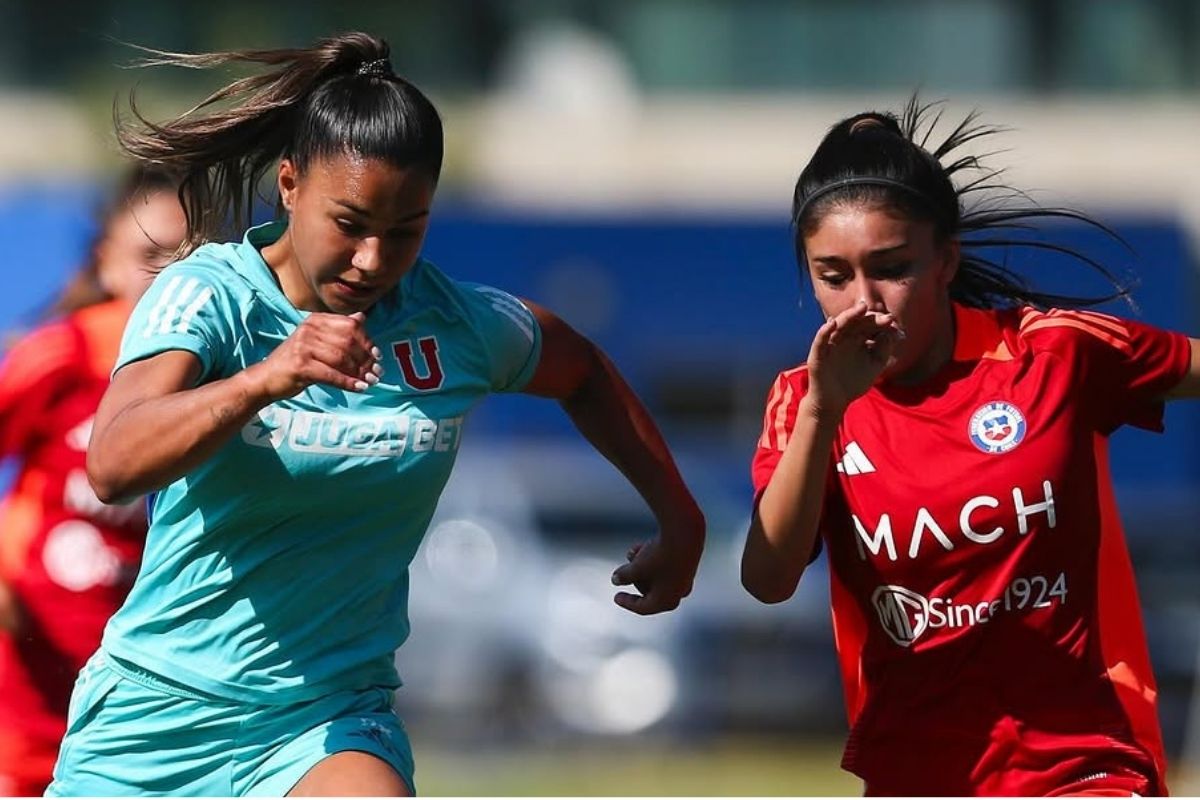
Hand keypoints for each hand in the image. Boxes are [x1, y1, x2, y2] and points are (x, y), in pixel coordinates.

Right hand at [249, 312, 383, 400]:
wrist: (267, 378)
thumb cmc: (297, 360)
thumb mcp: (317, 340)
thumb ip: (339, 330)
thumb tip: (362, 318)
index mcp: (316, 320)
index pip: (351, 326)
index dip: (367, 341)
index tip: (377, 356)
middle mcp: (309, 329)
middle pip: (348, 343)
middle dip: (366, 359)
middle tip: (377, 372)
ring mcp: (303, 346)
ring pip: (342, 359)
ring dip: (360, 372)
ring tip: (371, 381)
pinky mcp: (300, 365)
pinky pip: (332, 374)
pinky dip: (348, 382)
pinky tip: (359, 388)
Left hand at [610, 514, 704, 614]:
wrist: (685, 533)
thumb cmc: (660, 555)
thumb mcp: (637, 566)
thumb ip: (624, 575)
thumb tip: (615, 580)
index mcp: (666, 601)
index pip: (642, 607)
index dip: (627, 602)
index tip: (616, 597)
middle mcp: (678, 594)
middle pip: (649, 592)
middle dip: (635, 579)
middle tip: (622, 570)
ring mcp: (684, 579)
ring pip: (656, 577)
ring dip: (641, 566)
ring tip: (632, 553)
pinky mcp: (686, 564)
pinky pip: (665, 566)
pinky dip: (652, 559)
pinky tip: (641, 546)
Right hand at [805, 300, 902, 419]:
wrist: (834, 402)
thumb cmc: (853, 383)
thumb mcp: (874, 366)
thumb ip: (883, 351)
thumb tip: (890, 334)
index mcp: (857, 339)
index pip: (868, 325)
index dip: (880, 322)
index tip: (892, 322)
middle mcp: (844, 338)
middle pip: (856, 322)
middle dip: (869, 318)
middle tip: (884, 317)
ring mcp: (830, 344)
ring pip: (839, 326)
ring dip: (849, 316)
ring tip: (861, 308)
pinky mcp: (818, 354)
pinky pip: (820, 340)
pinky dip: (824, 331)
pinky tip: (832, 323)